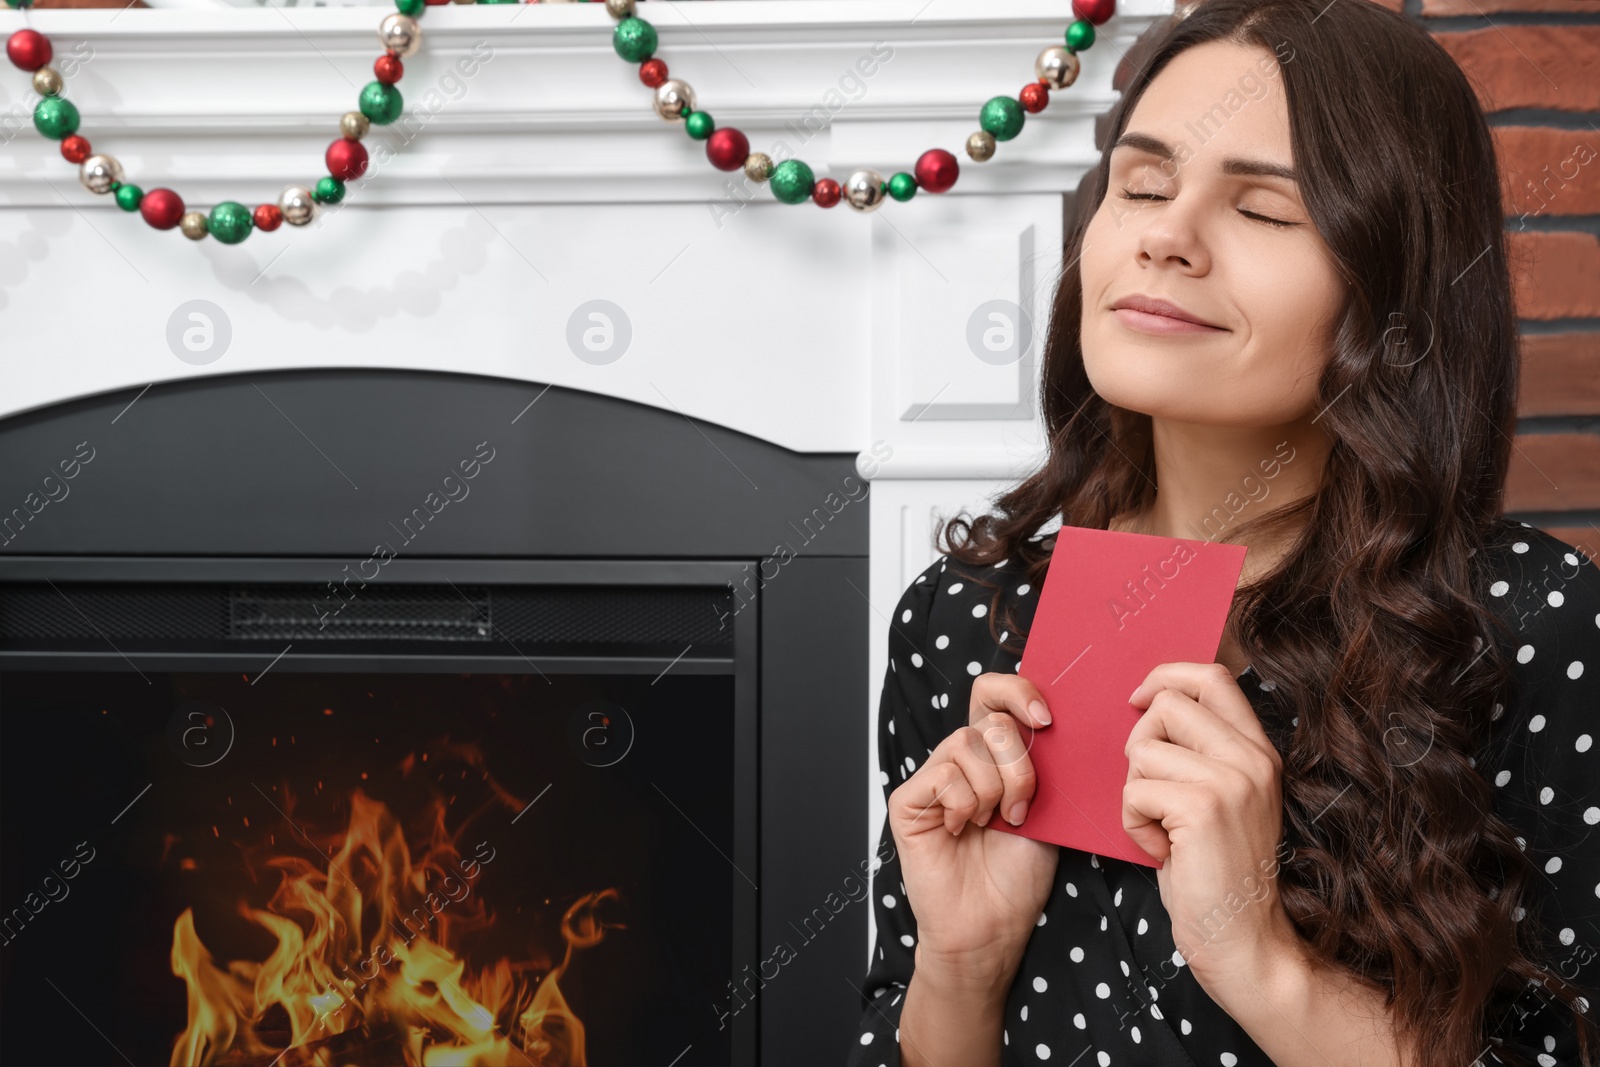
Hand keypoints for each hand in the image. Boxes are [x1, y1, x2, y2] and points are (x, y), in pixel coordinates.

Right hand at [888, 672, 1060, 984]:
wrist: (991, 926)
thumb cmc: (1017, 875)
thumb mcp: (1044, 808)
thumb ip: (1039, 762)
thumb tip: (1047, 719)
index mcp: (991, 755)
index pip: (993, 693)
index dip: (1018, 691)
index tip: (1046, 719)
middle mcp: (958, 760)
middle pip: (990, 720)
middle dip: (1019, 765)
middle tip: (1021, 809)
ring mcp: (930, 778)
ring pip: (967, 744)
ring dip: (993, 790)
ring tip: (991, 824)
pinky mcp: (907, 800)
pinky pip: (944, 776)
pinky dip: (964, 805)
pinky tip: (960, 832)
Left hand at [1122, 662, 1298, 982]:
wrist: (1243, 941)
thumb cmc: (1215, 872)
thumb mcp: (1220, 798)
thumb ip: (1200, 751)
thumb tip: (1149, 703)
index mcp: (1258, 751)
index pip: (1213, 676)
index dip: (1166, 676)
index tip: (1138, 699)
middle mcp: (1252, 759)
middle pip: (1166, 705)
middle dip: (1139, 745)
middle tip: (1154, 793)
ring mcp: (1232, 781)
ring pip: (1143, 750)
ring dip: (1136, 792)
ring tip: (1164, 829)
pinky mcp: (1203, 808)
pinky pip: (1133, 791)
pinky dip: (1133, 824)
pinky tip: (1163, 850)